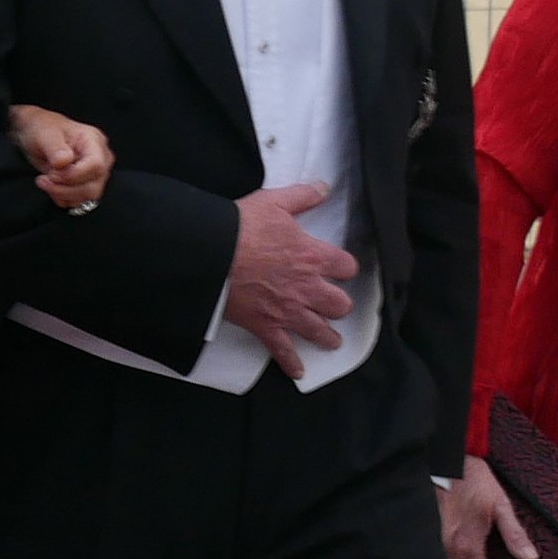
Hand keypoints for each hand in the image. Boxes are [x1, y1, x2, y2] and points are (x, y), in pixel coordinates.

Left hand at [9, 105, 114, 209]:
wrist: (34, 133)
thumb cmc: (41, 128)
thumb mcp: (44, 133)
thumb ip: (55, 147)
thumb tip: (64, 162)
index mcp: (94, 141)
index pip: (96, 165)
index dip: (74, 175)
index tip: (52, 173)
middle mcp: (100, 158)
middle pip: (93, 186)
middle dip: (66, 188)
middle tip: (43, 179)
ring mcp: (94, 174)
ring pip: (87, 196)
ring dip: (62, 194)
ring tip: (44, 181)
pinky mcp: (85, 185)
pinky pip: (78, 201)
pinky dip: (62, 198)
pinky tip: (51, 185)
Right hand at [225, 182, 358, 379]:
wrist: (212, 254)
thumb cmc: (242, 227)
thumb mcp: (274, 202)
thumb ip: (303, 196)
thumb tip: (324, 187)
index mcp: (313, 256)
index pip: (346, 266)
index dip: (344, 267)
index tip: (340, 268)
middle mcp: (307, 287)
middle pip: (339, 304)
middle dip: (338, 304)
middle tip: (334, 304)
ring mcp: (288, 310)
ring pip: (320, 330)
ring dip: (327, 336)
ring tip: (331, 340)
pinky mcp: (266, 326)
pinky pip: (284, 350)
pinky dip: (291, 363)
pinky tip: (299, 371)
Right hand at [438, 453, 537, 558]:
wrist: (452, 465)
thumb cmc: (475, 482)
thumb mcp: (501, 506)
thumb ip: (514, 534)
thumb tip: (529, 558)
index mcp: (468, 545)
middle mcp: (452, 547)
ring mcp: (444, 540)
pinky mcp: (443, 533)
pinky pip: (451, 557)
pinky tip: (476, 548)